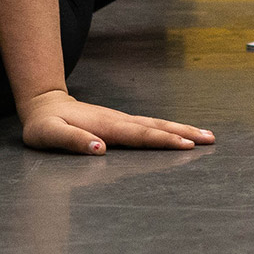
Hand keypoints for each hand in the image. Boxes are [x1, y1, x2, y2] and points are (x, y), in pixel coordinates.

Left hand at [18, 88, 213, 154]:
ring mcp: (121, 120)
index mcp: (106, 126)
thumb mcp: (49, 135)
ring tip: (206, 136)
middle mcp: (118, 121)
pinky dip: (169, 129)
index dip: (163, 141)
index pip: (140, 135)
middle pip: (156, 127)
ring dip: (181, 129)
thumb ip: (71, 141)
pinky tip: (180, 133)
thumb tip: (99, 149)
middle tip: (210, 140)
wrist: (44, 104)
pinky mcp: (121, 122)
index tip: (186, 145)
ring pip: (156, 124)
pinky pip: (150, 126)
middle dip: (183, 133)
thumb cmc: (44, 125)